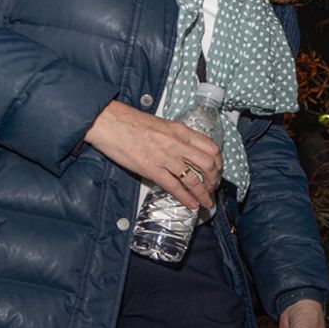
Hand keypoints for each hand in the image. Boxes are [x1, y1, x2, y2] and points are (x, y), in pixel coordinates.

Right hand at [83, 100, 221, 208]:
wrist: (110, 123)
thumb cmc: (131, 123)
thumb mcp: (162, 125)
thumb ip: (176, 137)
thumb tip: (185, 149)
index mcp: (181, 131)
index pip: (211, 147)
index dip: (218, 162)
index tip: (218, 170)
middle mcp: (177, 144)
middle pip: (208, 165)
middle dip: (214, 180)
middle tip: (212, 188)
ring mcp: (166, 158)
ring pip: (194, 180)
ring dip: (203, 194)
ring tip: (205, 202)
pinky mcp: (152, 170)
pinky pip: (175, 188)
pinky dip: (186, 198)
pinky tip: (191, 205)